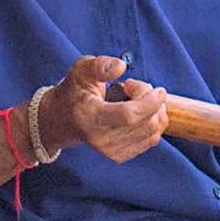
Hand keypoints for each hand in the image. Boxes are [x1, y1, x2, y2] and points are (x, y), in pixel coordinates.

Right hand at [39, 55, 167, 163]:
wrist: (62, 119)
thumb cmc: (75, 91)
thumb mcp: (81, 70)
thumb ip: (100, 65)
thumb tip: (121, 67)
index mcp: (89, 117)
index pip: (129, 115)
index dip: (149, 102)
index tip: (157, 89)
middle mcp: (99, 138)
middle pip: (146, 122)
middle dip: (151, 100)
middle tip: (134, 87)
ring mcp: (110, 150)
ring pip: (153, 131)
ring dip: (154, 110)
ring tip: (135, 98)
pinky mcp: (120, 155)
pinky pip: (152, 138)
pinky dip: (152, 122)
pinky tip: (138, 113)